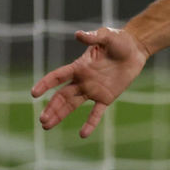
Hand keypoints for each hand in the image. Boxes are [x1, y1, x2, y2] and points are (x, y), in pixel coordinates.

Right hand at [31, 27, 148, 137]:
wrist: (136, 49)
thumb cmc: (119, 40)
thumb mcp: (107, 36)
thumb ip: (93, 37)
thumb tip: (78, 34)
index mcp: (79, 66)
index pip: (58, 77)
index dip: (45, 84)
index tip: (34, 93)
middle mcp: (82, 80)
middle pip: (62, 96)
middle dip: (52, 107)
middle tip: (42, 120)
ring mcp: (93, 90)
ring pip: (72, 105)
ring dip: (60, 115)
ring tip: (47, 126)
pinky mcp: (106, 97)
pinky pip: (96, 113)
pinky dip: (90, 123)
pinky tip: (83, 134)